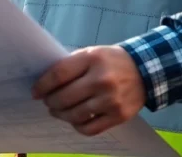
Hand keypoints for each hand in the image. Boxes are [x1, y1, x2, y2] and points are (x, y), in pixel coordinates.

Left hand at [31, 45, 145, 135]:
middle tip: (47, 101)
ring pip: (75, 115)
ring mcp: (111, 100)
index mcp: (92, 59)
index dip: (43, 85)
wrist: (145, 71)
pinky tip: (75, 119)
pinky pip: (90, 128)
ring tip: (58, 111)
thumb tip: (46, 82)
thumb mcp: (92, 53)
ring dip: (61, 114)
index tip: (36, 91)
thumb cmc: (112, 61)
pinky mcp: (118, 116)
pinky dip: (78, 125)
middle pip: (64, 97)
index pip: (59, 74)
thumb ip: (72, 65)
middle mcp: (101, 80)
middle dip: (50, 101)